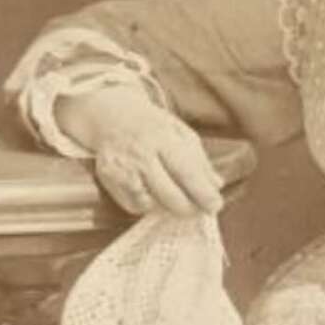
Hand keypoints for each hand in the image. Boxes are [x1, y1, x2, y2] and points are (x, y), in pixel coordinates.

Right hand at [56, 85, 223, 214]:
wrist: (112, 115)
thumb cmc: (153, 126)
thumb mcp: (180, 132)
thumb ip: (199, 160)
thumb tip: (217, 185)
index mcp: (163, 137)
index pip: (187, 172)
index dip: (203, 193)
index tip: (215, 206)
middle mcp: (141, 153)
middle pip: (169, 194)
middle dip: (189, 208)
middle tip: (199, 209)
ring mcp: (123, 168)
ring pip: (151, 204)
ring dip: (169, 207)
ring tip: (178, 198)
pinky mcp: (108, 179)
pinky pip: (133, 205)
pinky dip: (147, 205)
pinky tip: (153, 195)